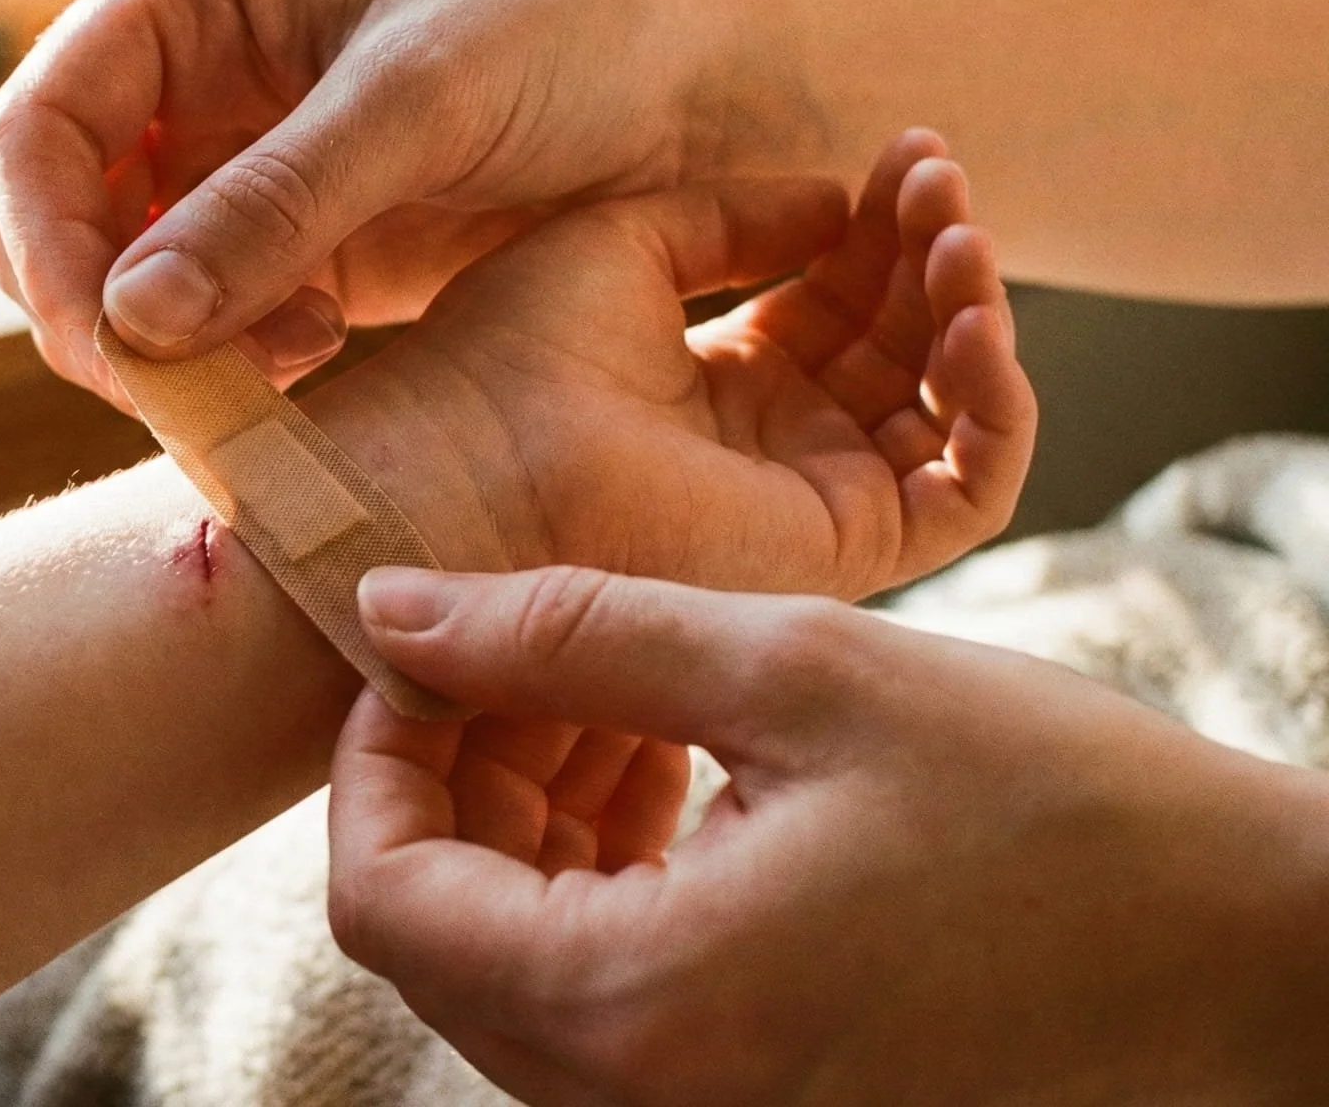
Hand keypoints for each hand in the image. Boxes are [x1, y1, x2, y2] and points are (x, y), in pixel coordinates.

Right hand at [0, 0, 783, 400]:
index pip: (40, 124)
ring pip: (119, 287)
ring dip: (163, 346)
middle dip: (93, 307)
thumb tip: (129, 316)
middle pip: (54, 218)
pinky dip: (229, 364)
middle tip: (175, 385)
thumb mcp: (422, 103)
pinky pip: (208, 330)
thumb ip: (278, 204)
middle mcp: (191, 85)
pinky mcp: (294, 256)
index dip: (43, 235)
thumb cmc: (570, 38)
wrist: (697, 92)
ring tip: (283, 360)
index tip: (100, 337)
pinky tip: (316, 357)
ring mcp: (239, 177)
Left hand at [315, 131, 1033, 597]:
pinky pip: (969, 493)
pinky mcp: (843, 552)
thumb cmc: (505, 350)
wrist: (463, 459)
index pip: (840, 301)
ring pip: (947, 410)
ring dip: (972, 312)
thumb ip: (735, 217)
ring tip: (955, 233)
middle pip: (902, 345)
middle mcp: (772, 449)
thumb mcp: (626, 241)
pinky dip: (994, 406)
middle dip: (933, 253)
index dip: (882, 225)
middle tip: (938, 175)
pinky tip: (971, 319)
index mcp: (716, 383)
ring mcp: (811, 502)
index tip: (908, 146)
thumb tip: (835, 199)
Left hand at [326, 566, 1328, 1106]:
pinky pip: (608, 998)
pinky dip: (605, 879)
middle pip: (439, 932)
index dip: (377, 752)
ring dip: (536, 816)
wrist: (1250, 962)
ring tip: (630, 696)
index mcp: (640, 1012)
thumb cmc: (1057, 810)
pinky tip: (679, 770)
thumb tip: (392, 606)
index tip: (436, 646)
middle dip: (464, 772)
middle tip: (546, 653)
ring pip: (516, 960)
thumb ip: (567, 634)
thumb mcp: (800, 673)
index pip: (379, 893)